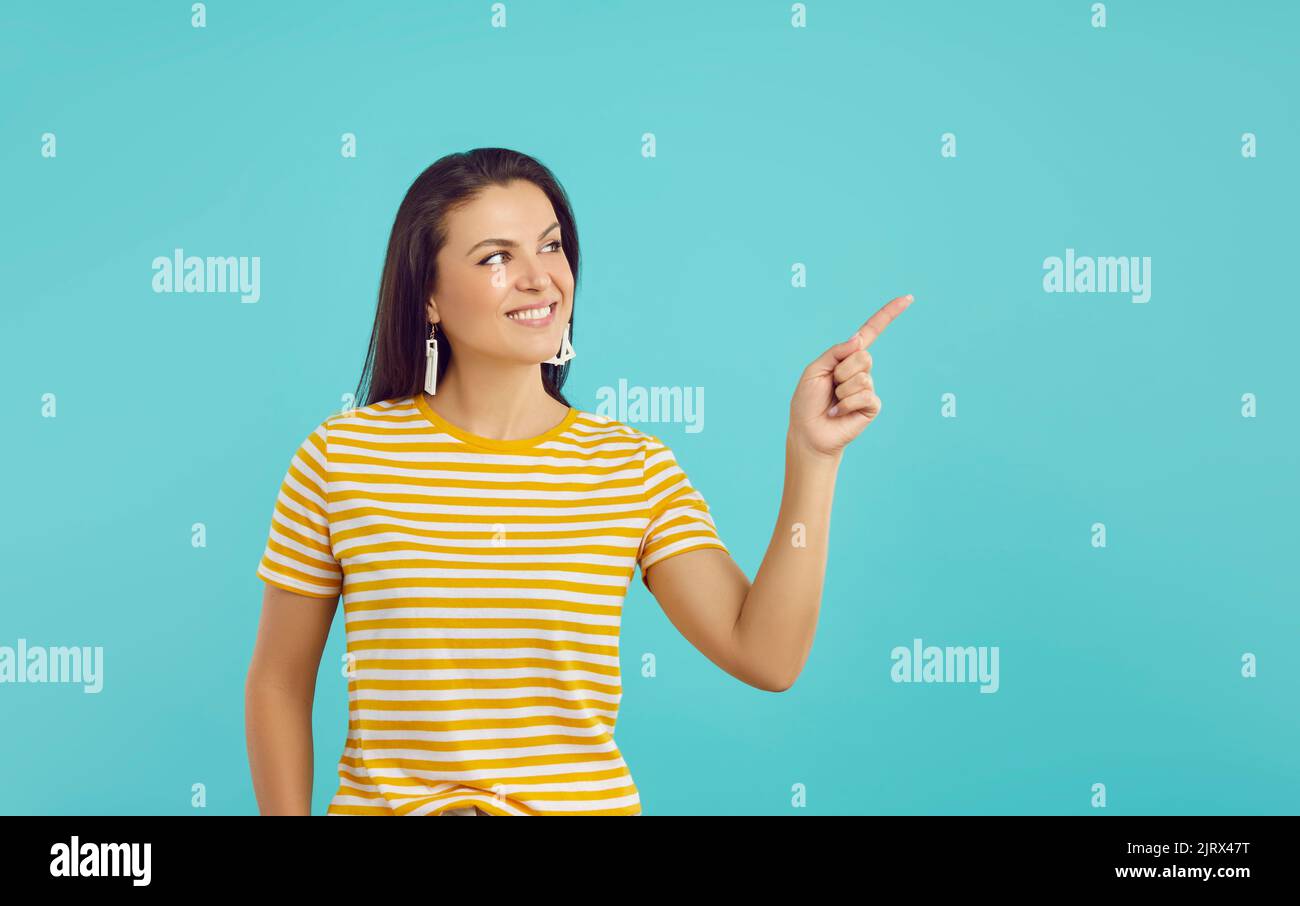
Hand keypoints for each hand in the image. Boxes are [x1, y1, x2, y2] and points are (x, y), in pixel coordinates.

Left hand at [788, 294, 914, 458]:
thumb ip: (836, 352)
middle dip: (841, 371)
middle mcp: (860, 370)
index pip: (871, 332)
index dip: (888, 315)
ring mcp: (868, 387)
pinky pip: (865, 395)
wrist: (808, 432)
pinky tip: (839, 412)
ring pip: (862, 376)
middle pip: (863, 355)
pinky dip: (847, 404)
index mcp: (846, 357)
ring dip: (842, 390)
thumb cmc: (807, 401)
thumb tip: (859, 338)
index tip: (908, 298)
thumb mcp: (815, 369)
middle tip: (831, 386)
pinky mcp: (872, 406)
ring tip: (834, 401)